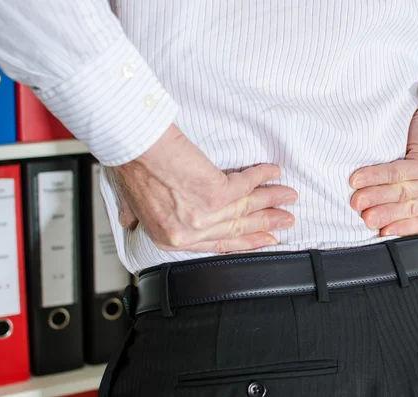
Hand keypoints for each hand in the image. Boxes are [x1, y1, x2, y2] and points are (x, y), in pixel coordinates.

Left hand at [108, 124, 297, 252]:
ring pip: (248, 208)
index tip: (264, 240)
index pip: (216, 244)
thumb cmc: (129, 167)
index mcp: (172, 238)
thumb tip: (134, 222)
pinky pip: (248, 185)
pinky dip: (264, 176)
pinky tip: (275, 174)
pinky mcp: (216, 194)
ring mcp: (204, 216)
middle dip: (267, 224)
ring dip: (273, 201)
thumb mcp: (128, 202)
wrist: (133, 145)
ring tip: (289, 198)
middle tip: (285, 221)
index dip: (245, 242)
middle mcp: (190, 232)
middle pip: (238, 228)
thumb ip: (136, 216)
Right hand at [349, 95, 417, 235]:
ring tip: (356, 200)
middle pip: (406, 208)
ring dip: (374, 196)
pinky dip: (375, 176)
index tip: (376, 232)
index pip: (416, 222)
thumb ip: (411, 196)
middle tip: (361, 217)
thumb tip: (378, 211)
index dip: (395, 228)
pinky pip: (397, 173)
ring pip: (400, 192)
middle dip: (380, 214)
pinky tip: (359, 179)